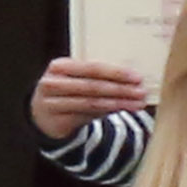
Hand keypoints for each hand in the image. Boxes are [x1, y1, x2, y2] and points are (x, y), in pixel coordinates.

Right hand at [30, 51, 152, 132]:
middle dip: (121, 89)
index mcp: (59, 66)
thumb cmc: (70, 91)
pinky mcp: (56, 120)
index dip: (116, 73)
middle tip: (142, 92)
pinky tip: (123, 109)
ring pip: (91, 102)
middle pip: (92, 86)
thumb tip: (135, 80)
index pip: (91, 68)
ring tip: (138, 103)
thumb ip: (100, 78)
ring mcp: (51, 103)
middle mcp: (51, 83)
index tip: (138, 77)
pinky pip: (87, 116)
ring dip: (119, 103)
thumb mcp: (79, 79)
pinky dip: (108, 112)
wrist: (44, 114)